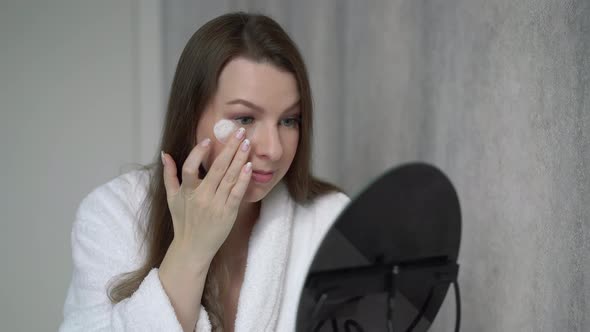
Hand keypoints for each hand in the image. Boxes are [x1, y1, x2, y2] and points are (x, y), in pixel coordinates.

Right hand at [160, 127, 251, 264]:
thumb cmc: (183, 221)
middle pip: (216, 168)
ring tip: (247, 143)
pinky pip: (237, 193)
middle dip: (229, 148)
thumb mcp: (171, 198)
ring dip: (239, 159)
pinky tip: (249, 166)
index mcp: (186, 192)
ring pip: (229, 178)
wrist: (193, 248)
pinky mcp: (228, 213)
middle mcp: (201, 197)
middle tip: (239, 131)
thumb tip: (164, 154)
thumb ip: (169, 175)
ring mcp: (216, 205)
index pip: (189, 169)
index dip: (198, 153)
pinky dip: (243, 180)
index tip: (208, 140)